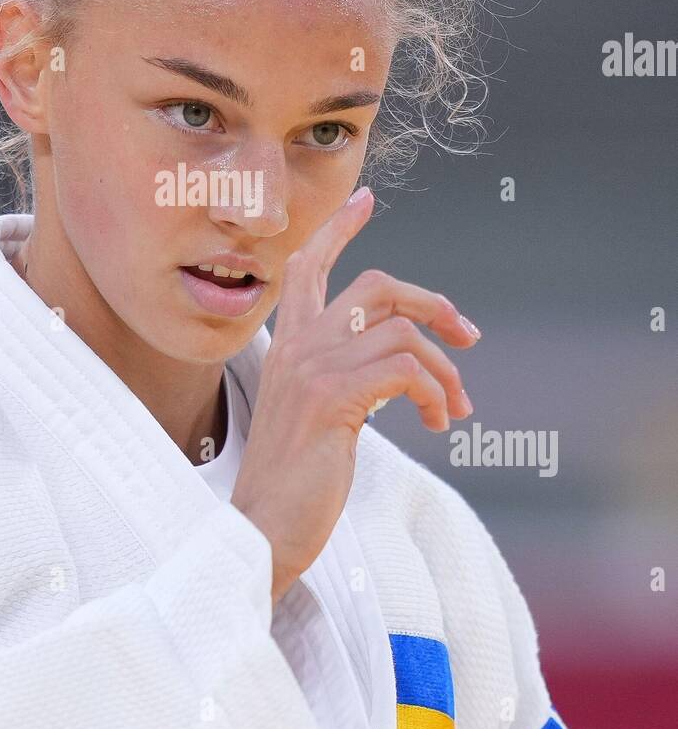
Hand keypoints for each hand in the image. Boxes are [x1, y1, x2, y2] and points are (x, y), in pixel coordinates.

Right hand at [229, 187, 480, 605]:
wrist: (262, 530)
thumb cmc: (292, 483)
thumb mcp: (312, 415)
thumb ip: (339, 378)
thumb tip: (396, 367)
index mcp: (287, 345)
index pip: (309, 265)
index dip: (340, 228)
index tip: (366, 199)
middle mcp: (296, 346)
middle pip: (376, 285)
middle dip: (433, 302)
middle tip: (467, 334)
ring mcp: (312, 368)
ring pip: (403, 332)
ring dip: (446, 370)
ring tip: (454, 408)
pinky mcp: (331, 397)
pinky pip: (407, 369)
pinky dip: (436, 393)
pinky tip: (437, 422)